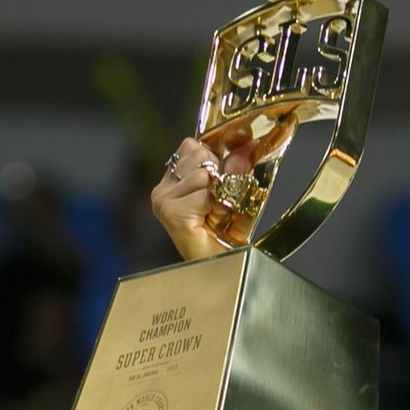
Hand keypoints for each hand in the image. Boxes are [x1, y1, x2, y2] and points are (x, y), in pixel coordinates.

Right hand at [149, 136, 253, 261]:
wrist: (225, 265)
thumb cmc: (227, 235)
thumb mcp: (236, 194)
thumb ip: (238, 168)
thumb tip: (247, 144)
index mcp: (173, 180)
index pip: (192, 146)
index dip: (215, 160)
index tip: (222, 183)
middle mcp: (163, 188)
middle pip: (199, 155)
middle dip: (218, 176)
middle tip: (219, 204)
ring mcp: (163, 199)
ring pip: (202, 173)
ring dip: (217, 194)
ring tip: (215, 214)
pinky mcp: (170, 211)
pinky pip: (203, 193)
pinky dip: (214, 206)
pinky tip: (209, 221)